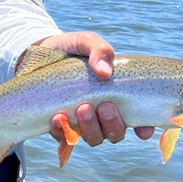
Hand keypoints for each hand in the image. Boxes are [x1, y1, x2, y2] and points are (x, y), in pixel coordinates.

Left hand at [33, 32, 154, 147]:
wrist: (38, 56)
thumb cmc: (71, 49)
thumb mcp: (86, 42)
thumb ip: (99, 50)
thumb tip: (104, 72)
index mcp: (117, 96)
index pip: (139, 120)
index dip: (144, 128)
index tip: (143, 129)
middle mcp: (102, 115)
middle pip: (116, 133)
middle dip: (113, 124)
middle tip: (105, 106)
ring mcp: (82, 123)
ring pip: (94, 138)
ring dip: (91, 127)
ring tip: (83, 108)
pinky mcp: (60, 126)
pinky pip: (64, 137)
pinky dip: (63, 130)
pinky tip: (58, 116)